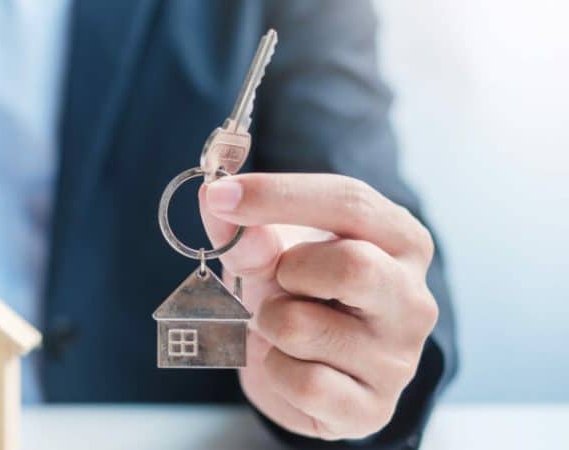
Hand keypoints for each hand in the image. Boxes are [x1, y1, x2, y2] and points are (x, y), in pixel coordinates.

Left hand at [199, 173, 438, 439]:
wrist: (301, 372)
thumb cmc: (296, 295)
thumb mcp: (270, 253)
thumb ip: (247, 231)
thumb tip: (217, 199)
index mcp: (400, 241)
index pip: (350, 202)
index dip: (279, 195)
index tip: (220, 194)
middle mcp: (412, 298)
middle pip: (352, 267)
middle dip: (290, 270)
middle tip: (278, 280)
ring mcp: (398, 358)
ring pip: (303, 328)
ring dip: (269, 322)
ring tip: (281, 325)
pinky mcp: (371, 409)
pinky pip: (302, 382)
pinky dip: (275, 369)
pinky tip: (288, 364)